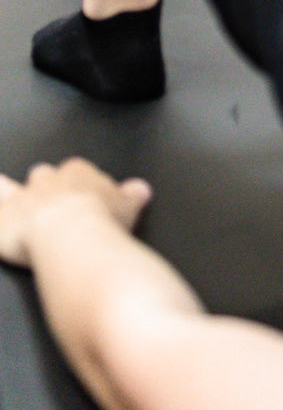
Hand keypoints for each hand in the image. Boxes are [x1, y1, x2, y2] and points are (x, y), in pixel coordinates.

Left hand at [0, 159, 151, 268]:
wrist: (73, 236)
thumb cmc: (101, 222)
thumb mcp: (129, 205)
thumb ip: (133, 194)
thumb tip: (142, 189)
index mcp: (79, 173)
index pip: (76, 173)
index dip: (78, 187)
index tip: (84, 201)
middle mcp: (50, 181)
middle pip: (44, 177)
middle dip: (46, 189)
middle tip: (53, 208)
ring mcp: (24, 199)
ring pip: (11, 187)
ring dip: (9, 192)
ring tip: (7, 192)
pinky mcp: (3, 219)